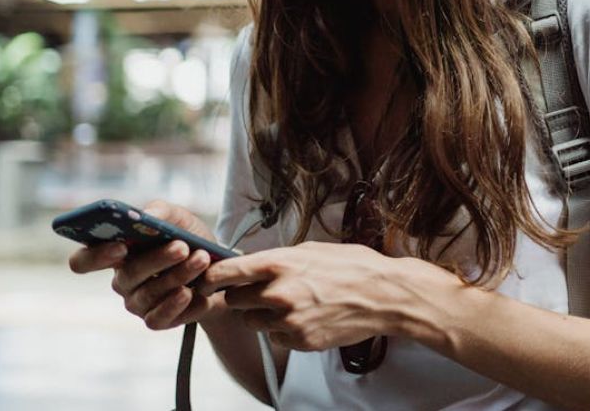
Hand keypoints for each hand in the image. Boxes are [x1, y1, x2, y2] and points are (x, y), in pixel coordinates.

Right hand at [67, 200, 226, 329]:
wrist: (222, 269)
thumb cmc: (190, 240)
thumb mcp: (179, 218)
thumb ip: (161, 212)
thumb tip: (147, 216)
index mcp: (116, 252)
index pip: (83, 260)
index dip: (95, 256)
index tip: (121, 246)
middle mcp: (122, 280)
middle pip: (126, 276)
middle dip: (157, 259)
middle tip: (182, 247)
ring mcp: (137, 302)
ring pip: (148, 294)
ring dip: (178, 275)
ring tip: (202, 259)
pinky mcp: (155, 319)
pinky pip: (158, 318)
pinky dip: (176, 305)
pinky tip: (191, 292)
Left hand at [198, 241, 439, 351]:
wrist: (383, 294)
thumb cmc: (351, 266)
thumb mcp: (311, 249)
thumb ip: (278, 259)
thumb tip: (250, 263)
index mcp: (279, 264)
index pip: (226, 272)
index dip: (210, 276)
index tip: (206, 279)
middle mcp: (279, 292)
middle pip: (234, 300)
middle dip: (243, 295)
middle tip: (261, 291)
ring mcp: (288, 319)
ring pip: (252, 322)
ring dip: (261, 314)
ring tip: (288, 304)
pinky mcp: (300, 340)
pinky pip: (274, 337)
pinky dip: (282, 330)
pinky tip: (304, 318)